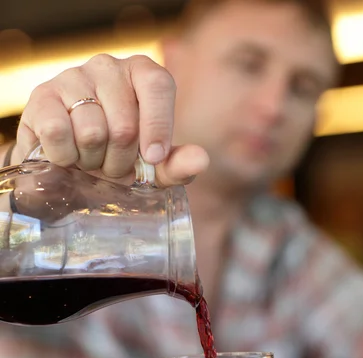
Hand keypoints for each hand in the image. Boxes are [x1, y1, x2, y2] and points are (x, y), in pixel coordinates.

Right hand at [16, 54, 208, 185]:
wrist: (69, 162)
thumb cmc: (118, 157)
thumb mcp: (153, 168)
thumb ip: (178, 164)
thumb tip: (201, 159)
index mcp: (142, 74)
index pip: (158, 86)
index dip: (158, 127)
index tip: (152, 157)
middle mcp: (108, 67)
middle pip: (125, 124)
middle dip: (120, 161)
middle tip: (113, 166)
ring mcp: (72, 77)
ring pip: (91, 132)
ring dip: (92, 161)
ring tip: (90, 159)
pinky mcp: (42, 96)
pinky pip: (58, 133)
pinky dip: (65, 157)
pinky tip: (68, 156)